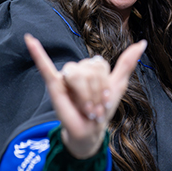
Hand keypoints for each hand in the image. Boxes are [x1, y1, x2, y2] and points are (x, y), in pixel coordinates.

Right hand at [24, 33, 146, 158]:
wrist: (90, 131)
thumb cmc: (103, 108)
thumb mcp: (118, 84)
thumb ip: (127, 63)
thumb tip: (142, 42)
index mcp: (92, 65)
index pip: (100, 65)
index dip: (105, 85)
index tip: (105, 101)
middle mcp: (78, 68)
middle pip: (89, 71)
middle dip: (95, 94)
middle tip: (94, 110)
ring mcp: (65, 75)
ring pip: (77, 75)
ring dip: (85, 96)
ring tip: (86, 110)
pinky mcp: (53, 85)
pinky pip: (44, 66)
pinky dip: (37, 53)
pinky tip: (29, 39)